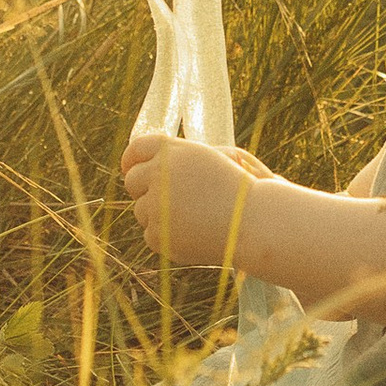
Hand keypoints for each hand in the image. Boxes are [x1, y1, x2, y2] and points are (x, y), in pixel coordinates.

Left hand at [120, 132, 263, 269]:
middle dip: (144, 190)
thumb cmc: (238, 189)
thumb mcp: (209, 159)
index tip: (131, 168)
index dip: (132, 160)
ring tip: (193, 217)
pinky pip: (151, 234)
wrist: (254, 223)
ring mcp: (156, 206)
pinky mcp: (158, 235)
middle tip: (166, 199)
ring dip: (159, 215)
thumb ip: (176, 158)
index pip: (136, 149)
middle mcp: (159, 174)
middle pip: (132, 181)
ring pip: (141, 211)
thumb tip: (142, 164)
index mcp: (172, 150)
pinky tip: (194, 234)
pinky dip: (168, 237)